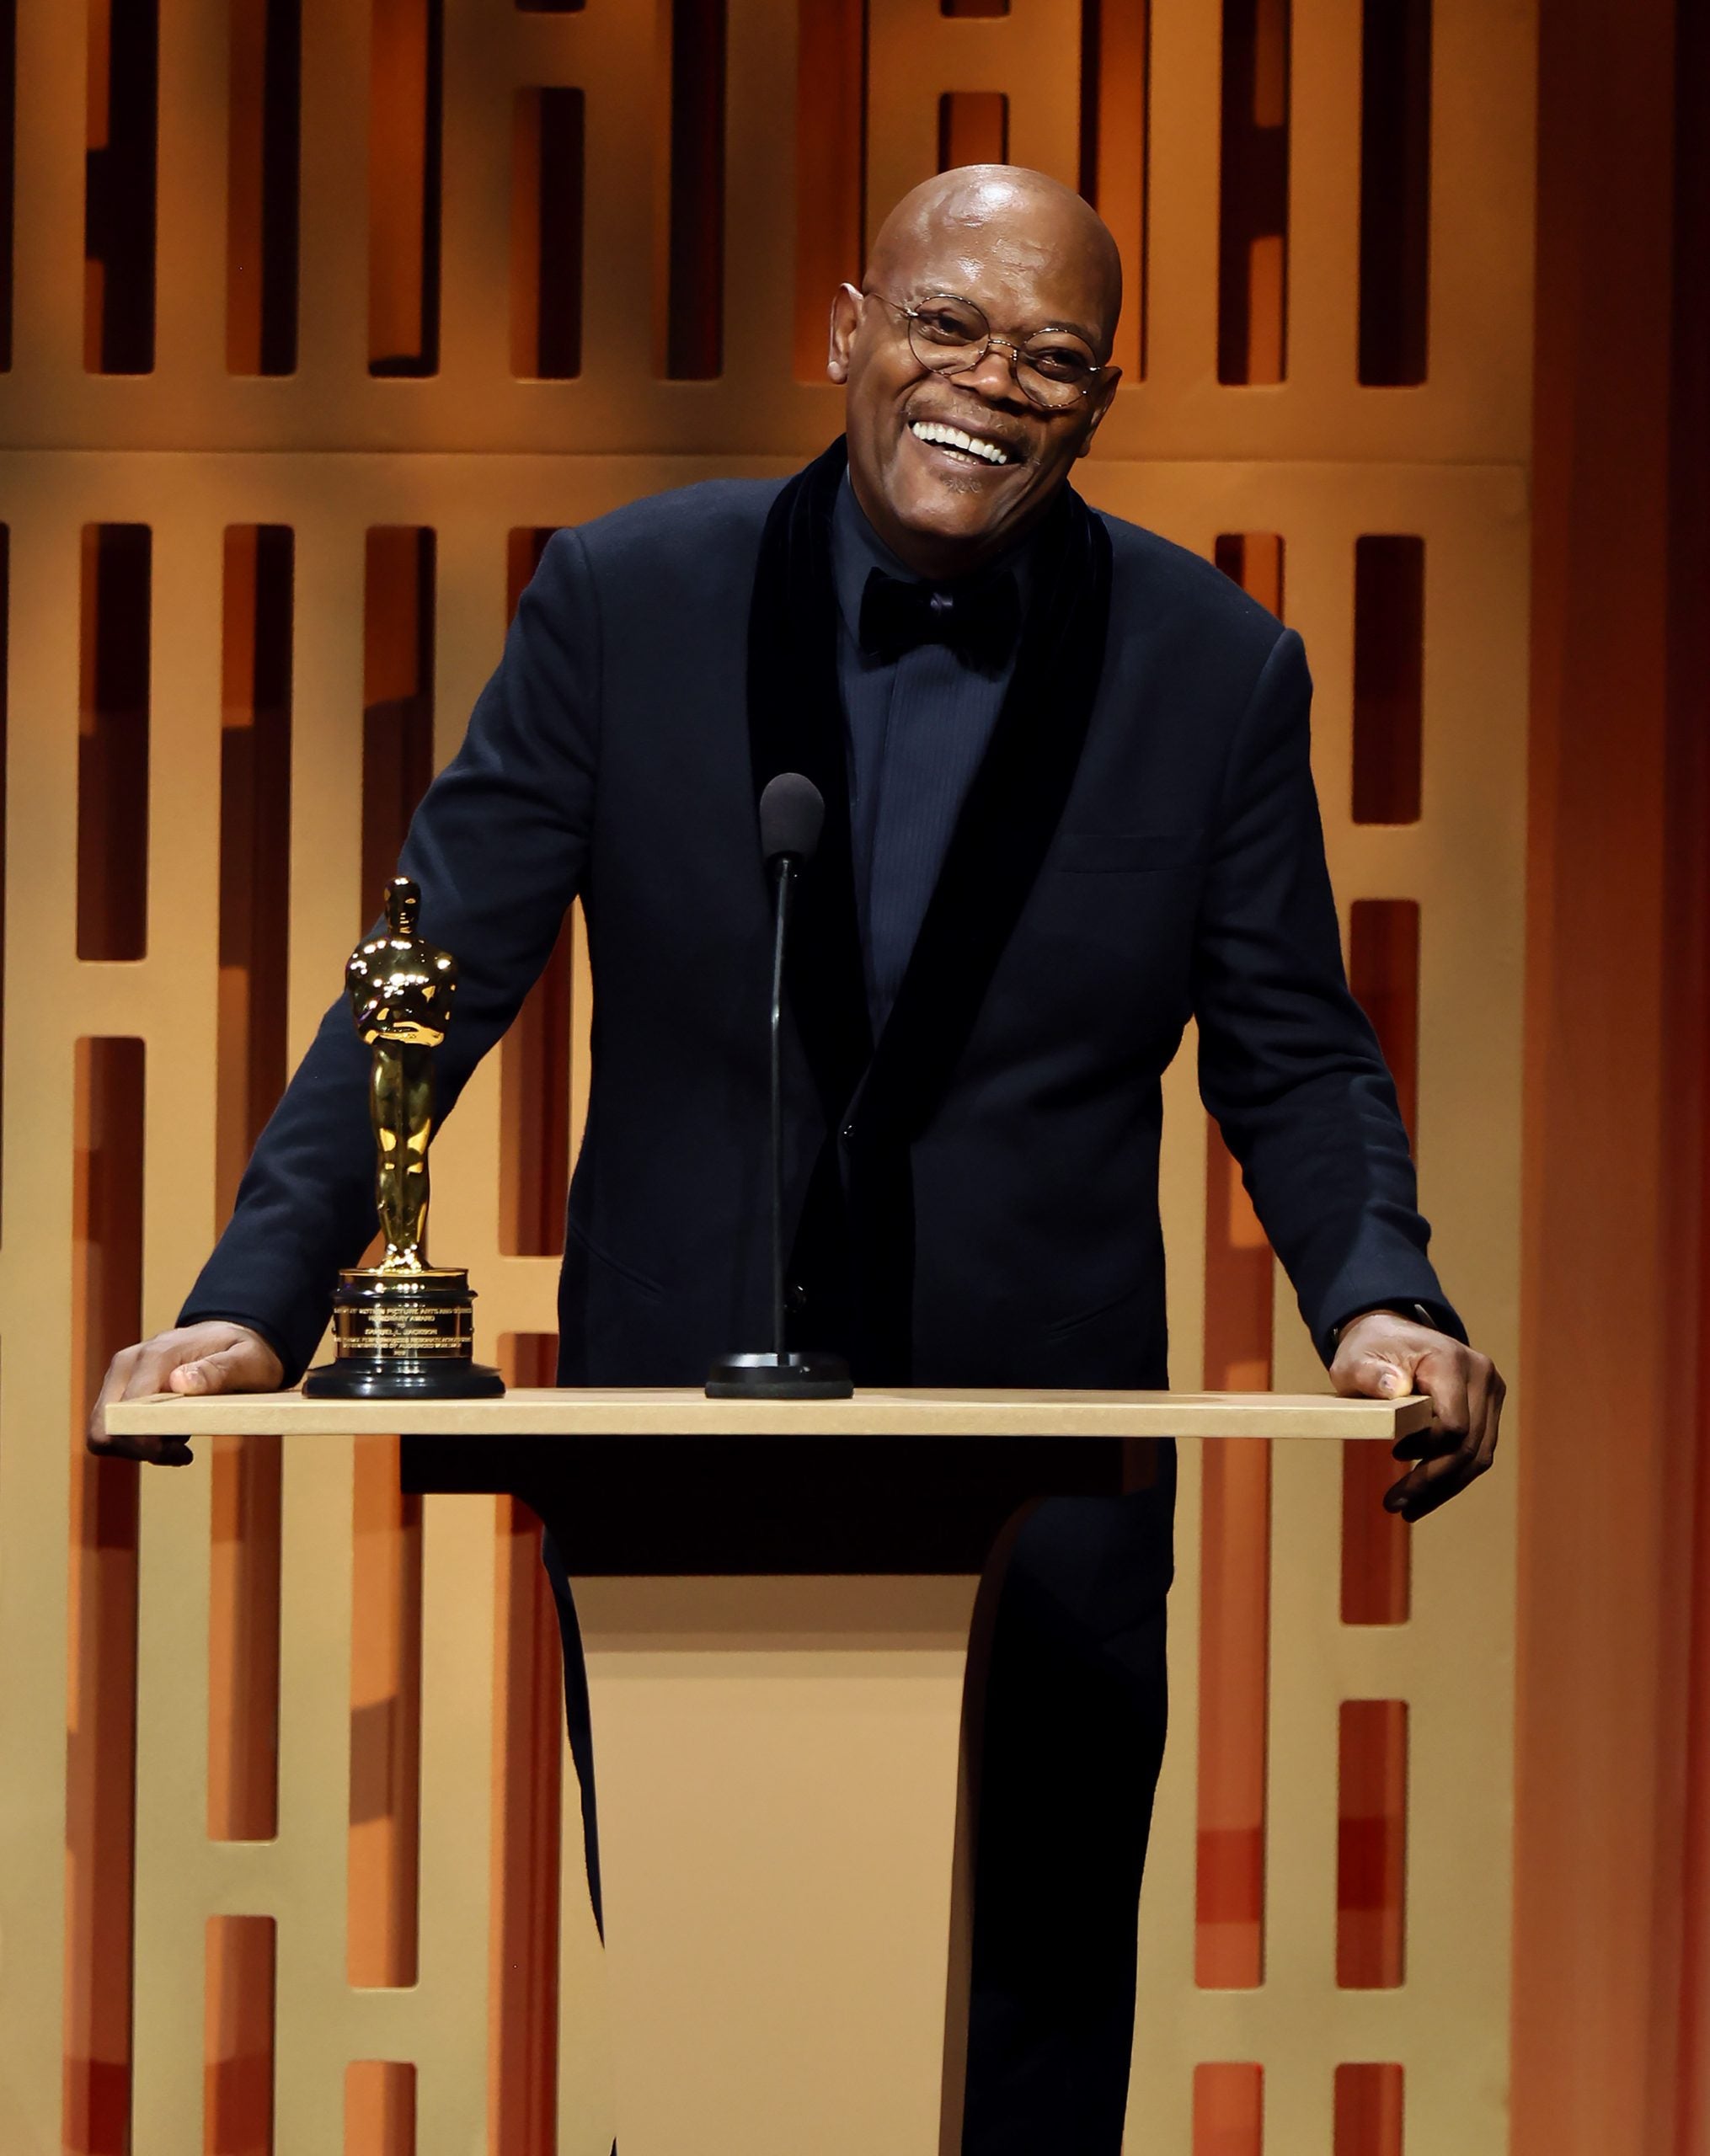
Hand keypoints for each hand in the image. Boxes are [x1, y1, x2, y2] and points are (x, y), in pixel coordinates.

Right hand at [87, 1322, 284, 1465]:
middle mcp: (129, 1361)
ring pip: (103, 1430)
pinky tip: (169, 1440)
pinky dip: (134, 1441)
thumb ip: (220, 1370)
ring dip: (138, 1447)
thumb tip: (181, 1382)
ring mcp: (121, 1373)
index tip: (183, 1452)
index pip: (127, 1410)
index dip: (147, 1442)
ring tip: (179, 1443)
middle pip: (105, 1426)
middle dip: (140, 1449)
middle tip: (181, 1451)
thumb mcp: (249, 1361)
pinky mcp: (119, 1385)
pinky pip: (110, 1426)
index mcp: (158, 1355)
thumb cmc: (244, 1353)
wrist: (231, 1336)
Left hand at [1329, 1309, 1503, 1522]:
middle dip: (1433, 1482)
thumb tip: (1393, 1388)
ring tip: (1409, 1509)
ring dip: (1445, 1487)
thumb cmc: (1370, 1348)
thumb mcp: (1355, 1359)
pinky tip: (1425, 1494)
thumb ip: (1369, 1374)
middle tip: (1398, 1507)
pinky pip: (1477, 1450)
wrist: (1391, 1334)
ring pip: (1479, 1455)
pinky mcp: (1488, 1407)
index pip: (1454, 1423)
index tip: (1393, 1457)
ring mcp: (1490, 1391)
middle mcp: (1482, 1375)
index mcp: (1450, 1360)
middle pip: (1470, 1446)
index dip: (1427, 1450)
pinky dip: (1453, 1475)